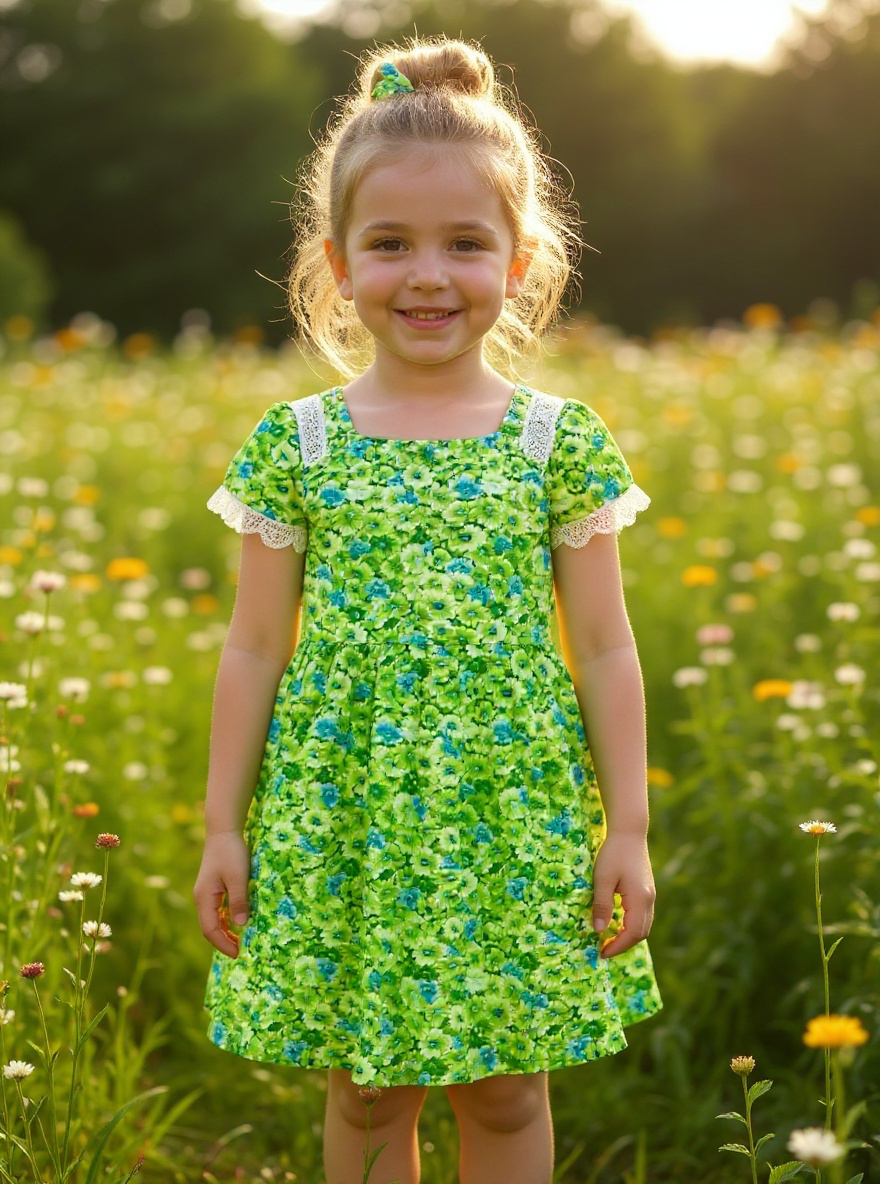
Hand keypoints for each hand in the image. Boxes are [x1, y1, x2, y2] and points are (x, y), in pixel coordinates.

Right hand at [192, 830, 250, 958]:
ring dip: (225, 931)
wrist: (224, 831)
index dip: (223, 944)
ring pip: (213, 919)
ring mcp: (206, 893)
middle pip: (209, 927)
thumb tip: (241, 926)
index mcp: (204, 898)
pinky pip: (217, 910)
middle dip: (223, 941)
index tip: (238, 953)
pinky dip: (226, 920)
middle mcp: (202, 898)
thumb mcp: (238, 877)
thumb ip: (239, 901)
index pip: (209, 930)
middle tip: (241, 951)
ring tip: (240, 941)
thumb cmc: (231, 852)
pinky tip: (237, 923)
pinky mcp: (213, 887)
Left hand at [590, 831, 655, 958]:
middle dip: (623, 945)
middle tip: (603, 949)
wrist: (629, 832)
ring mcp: (650, 895)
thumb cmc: (613, 853)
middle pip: (641, 933)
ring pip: (643, 925)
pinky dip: (631, 926)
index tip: (601, 953)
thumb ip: (602, 905)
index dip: (617, 947)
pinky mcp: (646, 890)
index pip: (632, 934)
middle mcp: (648, 900)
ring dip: (627, 936)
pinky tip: (616, 924)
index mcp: (639, 899)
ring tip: (608, 940)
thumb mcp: (602, 878)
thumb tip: (598, 931)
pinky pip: (642, 916)